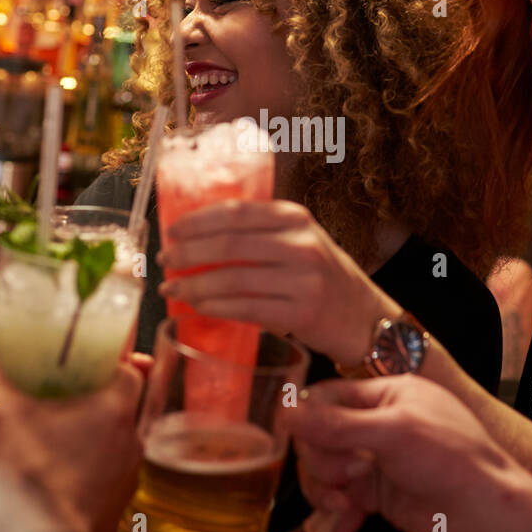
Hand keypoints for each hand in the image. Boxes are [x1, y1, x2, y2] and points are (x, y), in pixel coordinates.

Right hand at [0, 327, 146, 531]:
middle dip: (98, 396)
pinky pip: (109, 473)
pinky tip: (62, 466)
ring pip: (117, 441)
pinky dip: (91, 466)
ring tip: (61, 428)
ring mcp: (126, 475)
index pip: (130, 371)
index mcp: (115, 410)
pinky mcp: (115, 503)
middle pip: (124, 405)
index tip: (91, 357)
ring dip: (95, 433)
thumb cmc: (31, 481)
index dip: (112, 361)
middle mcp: (130, 441)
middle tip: (69, 390)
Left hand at [157, 199, 401, 364]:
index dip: (198, 220)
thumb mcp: (300, 243)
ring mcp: (304, 279)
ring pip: (234, 277)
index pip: (238, 212)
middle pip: (230, 243)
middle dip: (189, 253)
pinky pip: (246, 308)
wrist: (366, 318)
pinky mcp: (302, 313)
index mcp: (296, 218)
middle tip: (165, 261)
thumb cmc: (323, 279)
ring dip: (195, 284)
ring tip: (172, 289)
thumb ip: (261, 235)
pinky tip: (197, 308)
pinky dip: (215, 307)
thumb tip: (197, 237)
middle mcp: (302, 244)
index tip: (172, 230)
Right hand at [282, 374, 531, 531]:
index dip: (308, 418)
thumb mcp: (394, 432)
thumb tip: (288, 412)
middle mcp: (375, 424)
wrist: (483, 511)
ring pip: (322, 471)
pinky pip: (338, 506)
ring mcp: (372, 461)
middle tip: (349, 473)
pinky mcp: (373, 495)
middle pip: (318, 437)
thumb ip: (338, 424)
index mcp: (384, 394)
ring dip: (325, 490)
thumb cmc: (451, 457)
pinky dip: (330, 528)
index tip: (295, 436)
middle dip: (323, 460)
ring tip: (346, 503)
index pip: (327, 396)